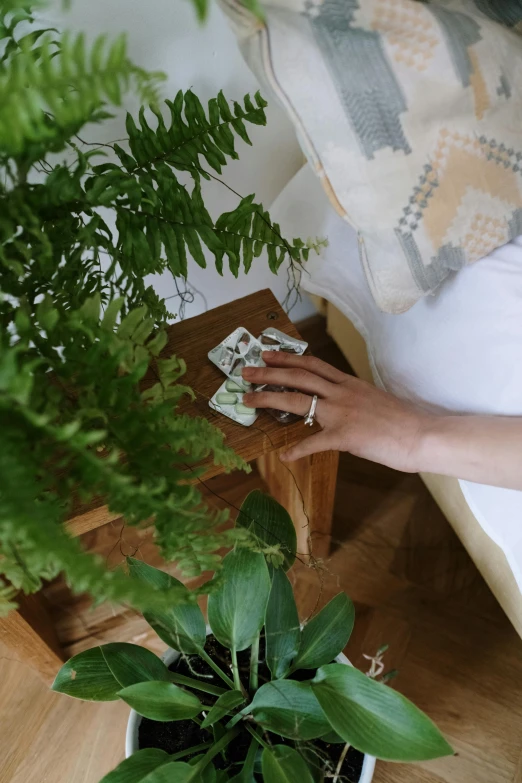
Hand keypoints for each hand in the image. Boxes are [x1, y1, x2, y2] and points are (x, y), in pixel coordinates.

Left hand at [242, 352, 429, 467]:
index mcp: (349, 383)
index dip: (288, 358)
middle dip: (269, 372)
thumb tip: (339, 403)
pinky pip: (314, 442)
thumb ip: (353, 398)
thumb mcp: (373, 400)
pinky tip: (283, 455)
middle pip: (298, 376)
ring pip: (298, 400)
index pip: (312, 365)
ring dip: (269, 398)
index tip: (269, 353)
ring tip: (247, 399)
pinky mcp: (345, 436)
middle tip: (246, 370)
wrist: (422, 434)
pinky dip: (296, 449)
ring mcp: (342, 412)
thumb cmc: (403, 421)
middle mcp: (342, 392)